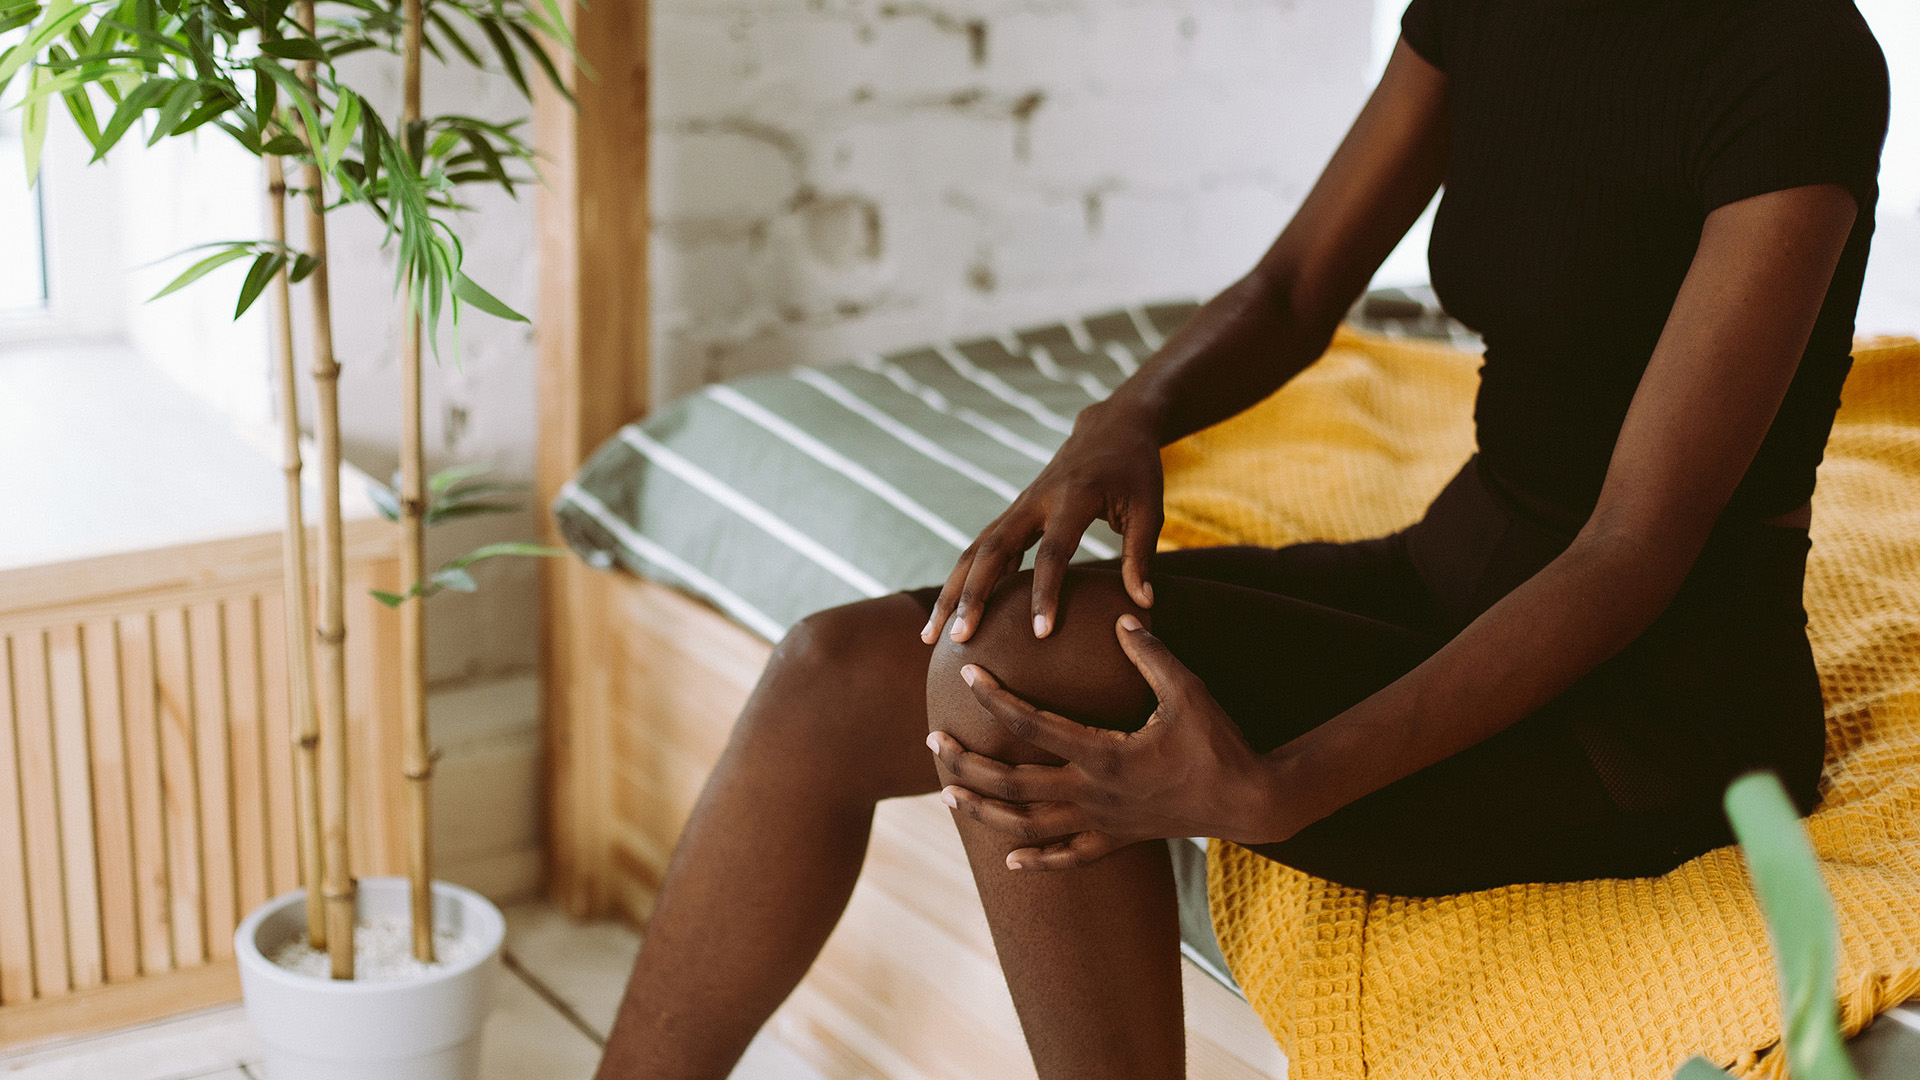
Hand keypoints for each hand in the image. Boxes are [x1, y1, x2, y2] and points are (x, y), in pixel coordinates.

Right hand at [922, 398, 1163, 644]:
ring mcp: (1020, 505)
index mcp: (1074, 496)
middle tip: (959, 638)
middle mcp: (1036, 499)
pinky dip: (966, 580)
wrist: (1110, 425)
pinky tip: (954, 613)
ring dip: (952, 591)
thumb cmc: (1135, 469)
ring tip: (931, 635)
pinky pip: (983, 549)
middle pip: (992, 549)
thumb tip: (1141, 605)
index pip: (1054, 551)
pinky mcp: (1015, 513)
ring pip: (975, 550)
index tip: (1040, 634)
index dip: (1046, 592)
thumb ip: (1141, 555)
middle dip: (973, 595)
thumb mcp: (1149, 508)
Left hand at [927, 614, 1290, 869]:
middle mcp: (1094, 794)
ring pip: (1027, 827)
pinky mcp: (1118, 841)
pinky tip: (1006, 862)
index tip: (969, 676)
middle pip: (1012, 784)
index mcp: (1104, 754)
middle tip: (933, 742)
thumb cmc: (1219, 742)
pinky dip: (1036, 862)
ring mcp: (1103, 824)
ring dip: (984, 812)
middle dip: (967, 764)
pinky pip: (1068, 858)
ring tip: (947, 794)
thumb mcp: (1187, 690)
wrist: (1252, 801)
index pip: (1033, 725)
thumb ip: (1149, 654)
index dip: (996, 699)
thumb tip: (1121, 617)